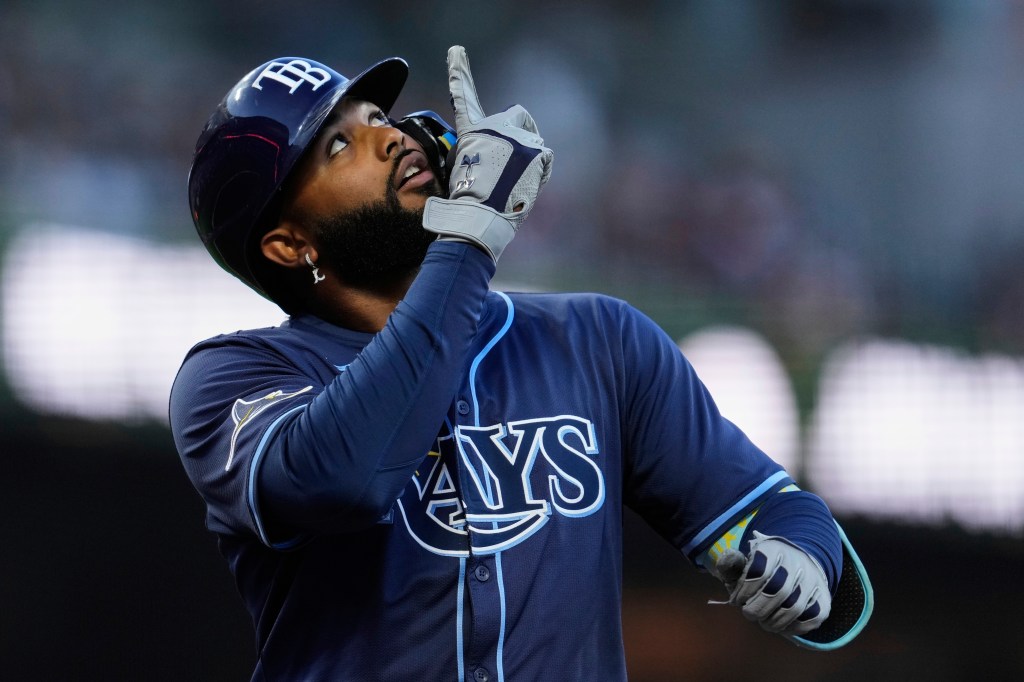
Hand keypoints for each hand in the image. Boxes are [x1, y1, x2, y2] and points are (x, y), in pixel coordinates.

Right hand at [422, 45, 553, 261]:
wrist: (479, 215)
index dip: (459, 73)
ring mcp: (518, 137)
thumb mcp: (464, 168)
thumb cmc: (468, 199)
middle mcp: (495, 127)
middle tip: (511, 165)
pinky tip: (524, 186)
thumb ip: (480, 151)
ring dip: (529, 160)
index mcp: (472, 131)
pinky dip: (540, 173)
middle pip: (519, 117)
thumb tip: (494, 158)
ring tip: (514, 183)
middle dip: (520, 137)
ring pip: (534, 143)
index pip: (464, 97)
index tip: (456, 51)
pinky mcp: (536, 151)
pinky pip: (545, 159)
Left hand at [714, 531, 831, 635]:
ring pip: (794, 608)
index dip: (744, 591)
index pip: (759, 571)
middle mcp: (797, 562)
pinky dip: (792, 628)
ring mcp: (813, 580)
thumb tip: (725, 559)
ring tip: (763, 622)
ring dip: (774, 621)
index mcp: (773, 549)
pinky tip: (780, 626)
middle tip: (749, 614)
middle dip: (758, 609)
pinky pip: (810, 619)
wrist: (799, 563)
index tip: (736, 600)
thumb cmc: (763, 567)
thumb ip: (731, 565)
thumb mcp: (745, 561)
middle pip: (778, 592)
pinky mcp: (824, 599)